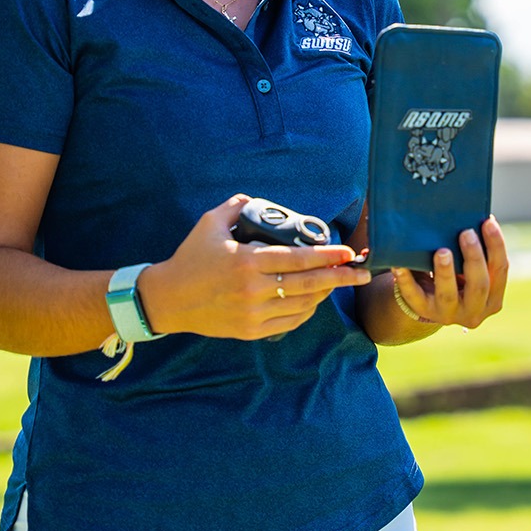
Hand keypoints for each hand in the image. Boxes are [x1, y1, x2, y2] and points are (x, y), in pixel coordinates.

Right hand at [140, 194, 370, 340]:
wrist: (168, 300)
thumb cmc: (189, 258)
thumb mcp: (209, 224)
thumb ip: (236, 207)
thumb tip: (255, 199)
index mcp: (246, 262)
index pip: (298, 259)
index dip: (328, 256)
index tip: (348, 252)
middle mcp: (253, 290)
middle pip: (309, 285)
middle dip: (341, 278)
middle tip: (363, 273)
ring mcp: (253, 314)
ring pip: (303, 306)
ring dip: (324, 294)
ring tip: (338, 282)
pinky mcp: (251, 331)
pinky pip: (290, 322)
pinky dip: (307, 311)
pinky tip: (314, 300)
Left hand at [391, 216, 507, 329]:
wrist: (429, 300)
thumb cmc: (457, 275)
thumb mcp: (470, 268)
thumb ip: (477, 249)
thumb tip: (479, 213)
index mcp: (492, 298)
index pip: (500, 270)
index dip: (496, 245)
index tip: (487, 221)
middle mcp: (474, 311)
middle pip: (479, 285)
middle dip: (474, 257)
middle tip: (466, 233)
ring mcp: (448, 314)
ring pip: (448, 294)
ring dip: (445, 272)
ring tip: (441, 251)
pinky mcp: (423, 311)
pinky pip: (413, 296)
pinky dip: (406, 280)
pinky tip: (399, 265)